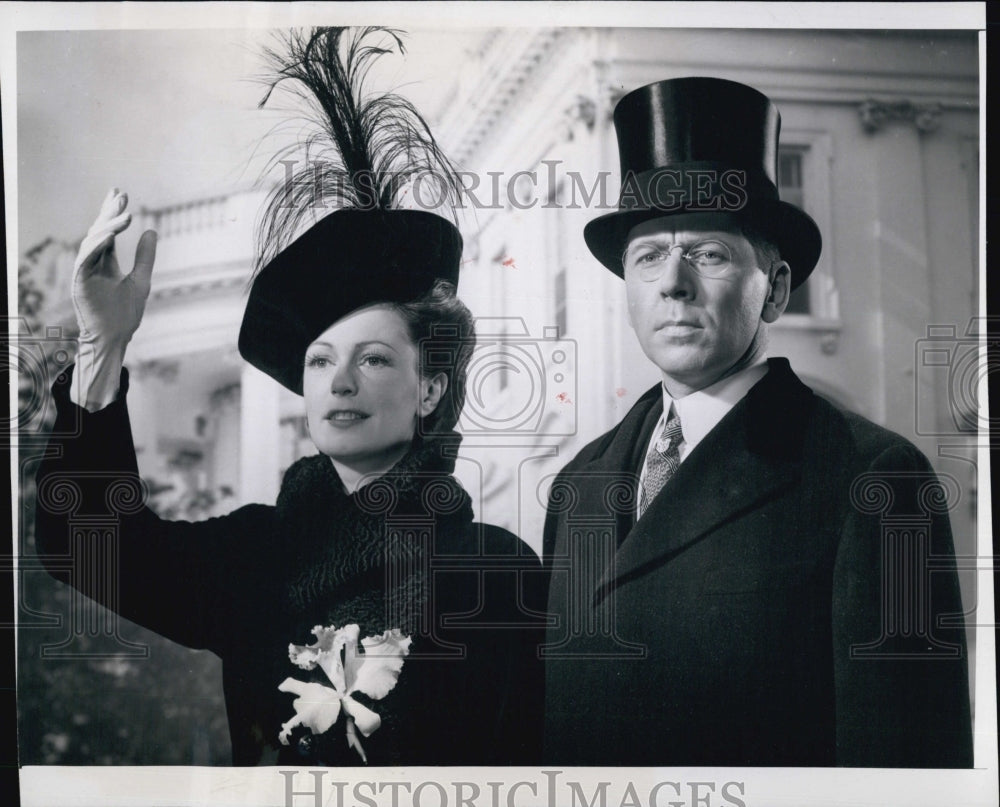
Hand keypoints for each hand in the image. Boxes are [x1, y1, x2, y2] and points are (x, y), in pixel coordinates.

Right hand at [72, 188, 156, 345]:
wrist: (115, 338)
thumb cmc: (125, 313)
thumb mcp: (141, 279)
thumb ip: (145, 256)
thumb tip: (151, 230)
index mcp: (105, 261)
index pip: (107, 231)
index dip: (112, 212)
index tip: (120, 194)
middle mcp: (92, 263)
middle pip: (99, 231)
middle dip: (109, 212)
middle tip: (121, 195)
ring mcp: (85, 272)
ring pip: (92, 241)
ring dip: (107, 226)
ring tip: (125, 215)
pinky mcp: (80, 282)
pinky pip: (85, 260)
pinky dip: (96, 246)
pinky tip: (109, 234)